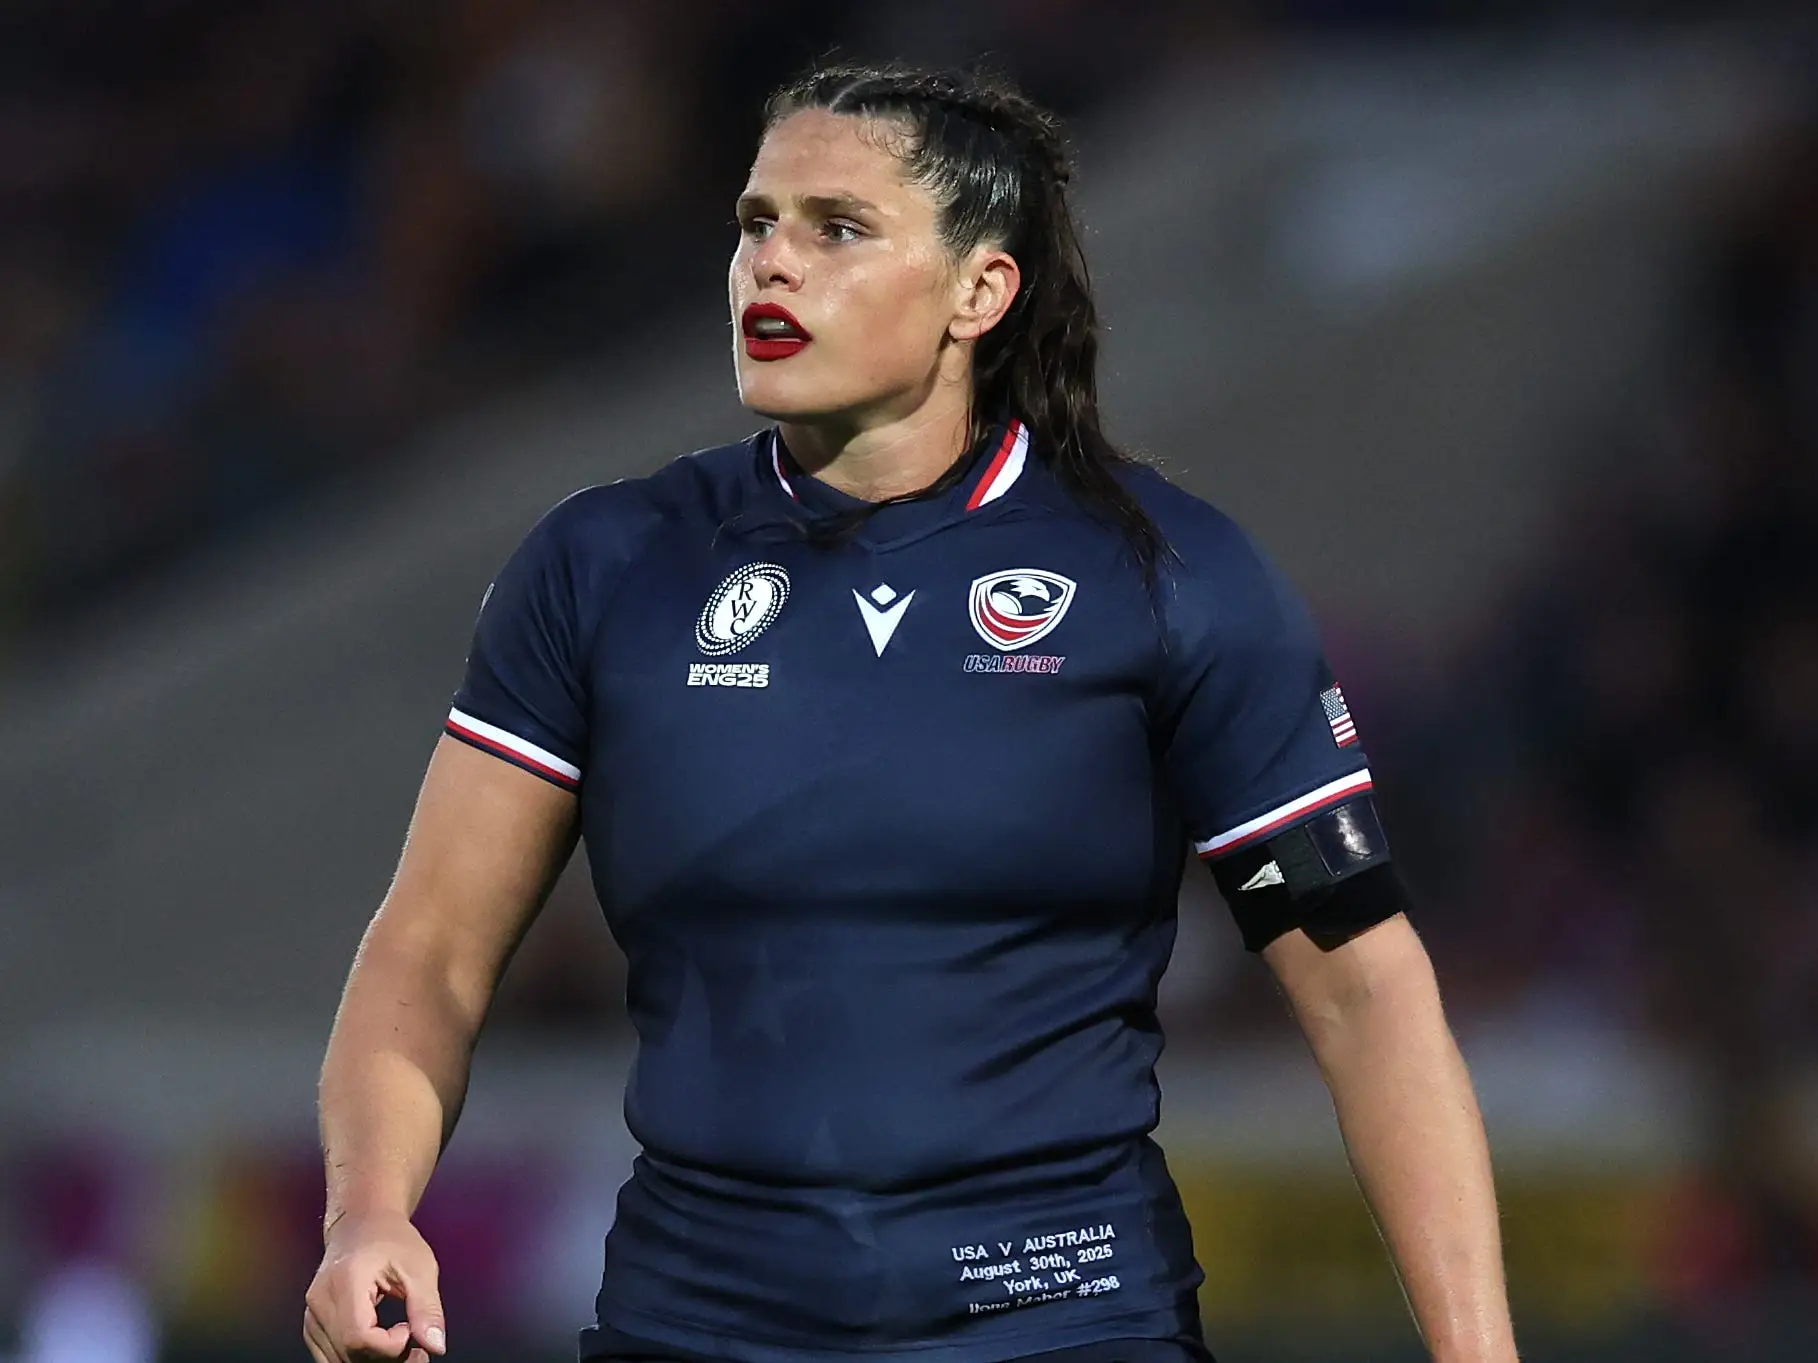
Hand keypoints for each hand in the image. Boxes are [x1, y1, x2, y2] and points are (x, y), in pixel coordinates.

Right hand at [303, 1208, 446, 1361]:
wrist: (362, 1224)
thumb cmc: (392, 1240)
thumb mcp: (420, 1268)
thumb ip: (427, 1309)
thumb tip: (436, 1346)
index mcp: (345, 1281)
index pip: (358, 1337)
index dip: (389, 1346)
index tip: (409, 1330)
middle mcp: (320, 1301)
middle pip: (348, 1353)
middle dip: (387, 1358)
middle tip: (416, 1349)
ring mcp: (311, 1315)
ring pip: (338, 1360)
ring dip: (373, 1362)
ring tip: (402, 1345)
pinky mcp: (312, 1324)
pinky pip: (331, 1356)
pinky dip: (358, 1358)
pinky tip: (382, 1346)